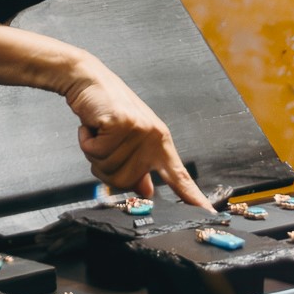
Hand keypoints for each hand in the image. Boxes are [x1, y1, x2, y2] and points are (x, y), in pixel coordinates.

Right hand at [64, 60, 211, 209]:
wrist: (90, 80)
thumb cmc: (108, 110)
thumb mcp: (128, 140)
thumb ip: (138, 168)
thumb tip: (145, 191)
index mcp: (160, 142)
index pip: (178, 176)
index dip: (192, 197)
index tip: (207, 213)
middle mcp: (153, 137)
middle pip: (125, 182)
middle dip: (106, 166)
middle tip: (105, 142)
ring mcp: (138, 130)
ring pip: (107, 169)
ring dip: (94, 152)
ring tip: (100, 131)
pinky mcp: (120, 124)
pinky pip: (94, 152)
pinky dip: (86, 141)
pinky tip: (93, 125)